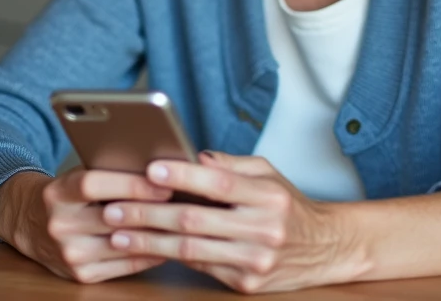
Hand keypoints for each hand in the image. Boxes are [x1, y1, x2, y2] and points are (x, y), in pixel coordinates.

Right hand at [0, 168, 172, 283]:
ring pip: (123, 245)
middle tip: (183, 202)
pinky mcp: (80, 275)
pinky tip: (168, 242)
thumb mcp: (74, 176)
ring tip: (182, 222)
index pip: (93, 185)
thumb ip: (105, 172)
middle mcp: (59, 225)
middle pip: (112, 218)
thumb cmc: (64, 194)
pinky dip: (149, 254)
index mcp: (57, 193)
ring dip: (156, 234)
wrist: (27, 223)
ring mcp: (69, 254)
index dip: (129, 183)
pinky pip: (125, 266)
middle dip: (151, 210)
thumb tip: (155, 170)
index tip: (162, 181)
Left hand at [101, 151, 360, 293]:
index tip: (150, 169)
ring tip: (118, 233)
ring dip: (149, 242)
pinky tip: (145, 248)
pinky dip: (169, 257)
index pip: (219, 183)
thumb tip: (193, 156)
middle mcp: (263, 229)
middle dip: (148, 214)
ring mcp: (255, 261)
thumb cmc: (289, 205)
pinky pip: (200, 267)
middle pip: (195, 220)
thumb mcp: (268, 173)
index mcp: (267, 196)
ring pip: (191, 249)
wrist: (326, 248)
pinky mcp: (247, 284)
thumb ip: (230, 164)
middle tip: (114, 208)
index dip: (182, 175)